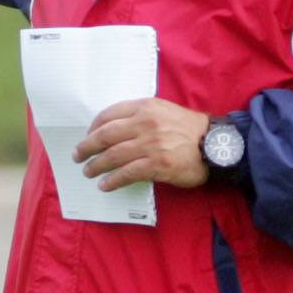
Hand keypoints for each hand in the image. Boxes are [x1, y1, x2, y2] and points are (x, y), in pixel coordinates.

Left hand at [75, 98, 208, 189]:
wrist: (215, 145)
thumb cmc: (190, 129)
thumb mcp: (165, 111)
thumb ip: (142, 116)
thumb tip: (115, 130)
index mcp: (146, 107)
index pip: (109, 114)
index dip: (93, 127)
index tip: (87, 136)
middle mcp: (145, 123)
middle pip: (105, 135)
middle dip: (87, 147)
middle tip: (78, 156)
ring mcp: (151, 144)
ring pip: (113, 155)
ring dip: (96, 165)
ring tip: (88, 172)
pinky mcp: (157, 164)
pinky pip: (127, 173)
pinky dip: (112, 180)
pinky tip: (105, 185)